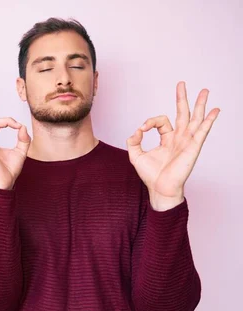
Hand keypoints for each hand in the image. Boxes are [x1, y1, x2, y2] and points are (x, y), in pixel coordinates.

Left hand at [127, 82, 219, 210]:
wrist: (160, 188)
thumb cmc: (150, 175)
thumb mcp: (136, 155)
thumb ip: (133, 141)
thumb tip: (137, 130)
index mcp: (167, 139)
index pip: (161, 121)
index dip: (150, 121)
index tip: (142, 129)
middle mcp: (178, 138)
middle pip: (182, 113)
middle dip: (182, 98)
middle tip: (182, 84)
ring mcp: (187, 141)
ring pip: (194, 118)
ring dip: (200, 104)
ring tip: (205, 91)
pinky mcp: (193, 147)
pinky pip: (202, 131)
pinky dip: (209, 120)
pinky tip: (215, 111)